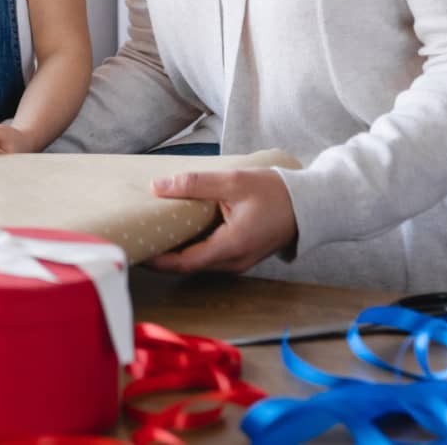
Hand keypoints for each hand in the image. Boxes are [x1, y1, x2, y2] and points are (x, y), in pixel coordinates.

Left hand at [147, 169, 297, 273]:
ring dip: (176, 250)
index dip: (157, 259)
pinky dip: (191, 245)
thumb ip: (194, 184)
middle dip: (162, 254)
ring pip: (198, 261)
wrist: (310, 205)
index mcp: (230, 247)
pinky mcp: (240, 255)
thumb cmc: (275, 193)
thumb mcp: (232, 181)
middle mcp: (233, 262)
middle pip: (187, 265)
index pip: (183, 262)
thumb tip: (157, 187)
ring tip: (153, 232)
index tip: (135, 249)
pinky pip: (209, 255)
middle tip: (138, 238)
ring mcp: (238, 262)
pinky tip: (179, 229)